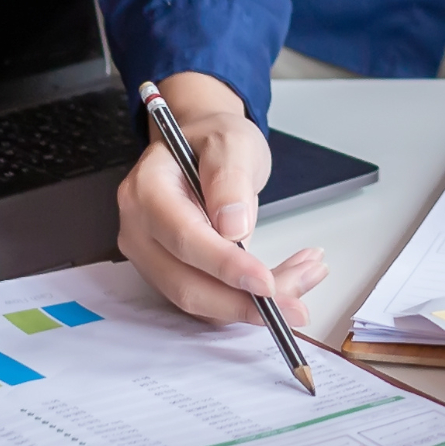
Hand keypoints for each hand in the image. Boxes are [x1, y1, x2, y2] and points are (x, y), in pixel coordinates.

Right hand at [114, 72, 329, 331]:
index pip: (184, 238)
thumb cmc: (212, 141)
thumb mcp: (231, 140)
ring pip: (201, 301)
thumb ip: (230, 178)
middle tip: (298, 304)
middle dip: (244, 302)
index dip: (225, 266)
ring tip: (305, 277)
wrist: (202, 149)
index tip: (266, 283)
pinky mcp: (171, 274)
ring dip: (252, 305)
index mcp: (146, 189)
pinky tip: (285, 281)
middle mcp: (140, 230)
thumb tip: (232, 227)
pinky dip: (246, 300)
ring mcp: (151, 257)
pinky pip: (208, 300)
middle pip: (186, 284)